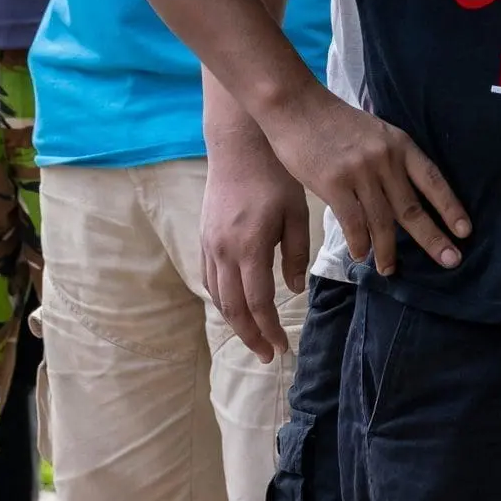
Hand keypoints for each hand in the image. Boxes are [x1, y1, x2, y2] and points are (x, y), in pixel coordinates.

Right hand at [201, 121, 309, 361]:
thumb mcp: (296, 214)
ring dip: (235, 321)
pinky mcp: (204, 237)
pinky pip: (208, 278)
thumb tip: (294, 289)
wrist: (239, 145)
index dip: (269, 330)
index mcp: (249, 247)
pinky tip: (235, 306)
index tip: (283, 348)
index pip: (258, 302)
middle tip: (267, 355)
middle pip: (233, 308)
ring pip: (217, 296)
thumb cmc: (275, 176)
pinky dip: (221, 299)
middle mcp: (223, 251)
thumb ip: (296, 254)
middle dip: (250, 336)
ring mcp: (209, 244)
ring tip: (253, 336)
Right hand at [259, 86, 467, 277]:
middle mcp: (385, 159)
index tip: (466, 231)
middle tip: (451, 262)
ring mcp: (360, 172)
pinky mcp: (334, 184)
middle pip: (413, 208)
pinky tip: (361, 255)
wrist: (296, 105)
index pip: (433, 180)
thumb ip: (389, 159)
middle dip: (434, 238)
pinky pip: (354, 224)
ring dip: (387, 252)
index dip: (451, 207)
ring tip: (389, 269)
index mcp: (399, 144)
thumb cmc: (333, 122)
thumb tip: (403, 196)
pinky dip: (359, 244)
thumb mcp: (374, 132)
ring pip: (382, 222)